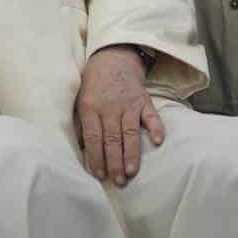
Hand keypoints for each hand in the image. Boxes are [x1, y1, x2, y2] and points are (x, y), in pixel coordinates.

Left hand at [75, 45, 163, 186]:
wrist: (113, 56)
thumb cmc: (93, 81)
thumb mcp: (80, 97)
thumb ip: (81, 122)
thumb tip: (80, 147)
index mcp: (91, 107)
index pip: (93, 137)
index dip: (95, 157)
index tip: (98, 174)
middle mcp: (110, 107)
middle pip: (112, 139)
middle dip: (114, 162)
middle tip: (118, 181)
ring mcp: (128, 103)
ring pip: (130, 132)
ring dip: (131, 153)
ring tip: (131, 171)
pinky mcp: (143, 100)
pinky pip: (151, 115)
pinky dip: (155, 128)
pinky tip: (157, 141)